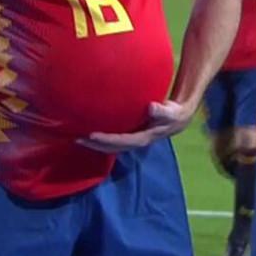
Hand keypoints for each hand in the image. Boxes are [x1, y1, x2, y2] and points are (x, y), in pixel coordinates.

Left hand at [78, 100, 195, 153]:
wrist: (178, 119)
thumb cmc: (174, 114)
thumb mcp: (171, 113)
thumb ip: (162, 111)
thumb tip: (151, 107)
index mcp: (143, 138)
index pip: (121, 142)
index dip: (106, 140)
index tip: (91, 135)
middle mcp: (135, 141)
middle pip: (112, 147)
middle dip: (95, 144)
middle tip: (77, 138)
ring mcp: (132, 139)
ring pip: (110, 145)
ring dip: (95, 142)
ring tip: (78, 136)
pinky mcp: (130, 133)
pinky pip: (113, 138)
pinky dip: (101, 136)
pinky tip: (90, 128)